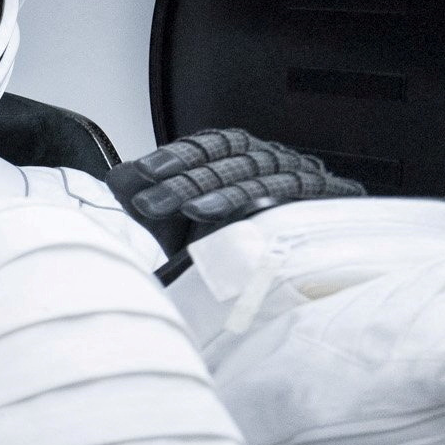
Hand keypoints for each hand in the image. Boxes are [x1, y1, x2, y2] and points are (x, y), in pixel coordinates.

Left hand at [109, 128, 363, 252]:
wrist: (264, 299)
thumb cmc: (217, 255)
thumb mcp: (171, 227)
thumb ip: (144, 197)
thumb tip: (118, 175)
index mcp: (239, 161)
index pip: (214, 146)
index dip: (180, 155)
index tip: (143, 172)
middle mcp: (271, 164)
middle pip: (232, 157)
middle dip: (187, 179)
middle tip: (148, 203)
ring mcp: (300, 179)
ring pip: (259, 173)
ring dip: (219, 191)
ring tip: (186, 211)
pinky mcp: (326, 200)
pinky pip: (293, 193)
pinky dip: (260, 201)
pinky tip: (230, 217)